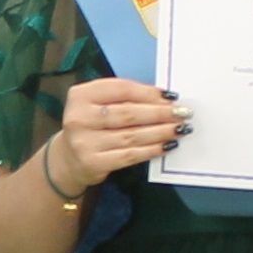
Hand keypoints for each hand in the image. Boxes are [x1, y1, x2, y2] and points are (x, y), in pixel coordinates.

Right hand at [53, 78, 188, 191]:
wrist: (69, 159)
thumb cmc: (91, 126)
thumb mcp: (98, 105)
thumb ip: (123, 99)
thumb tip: (164, 99)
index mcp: (80, 96)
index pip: (120, 89)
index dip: (148, 92)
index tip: (171, 96)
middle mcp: (79, 117)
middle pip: (128, 113)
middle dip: (160, 113)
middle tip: (183, 113)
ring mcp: (85, 142)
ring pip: (132, 135)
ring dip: (160, 132)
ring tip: (179, 129)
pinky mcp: (94, 162)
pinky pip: (130, 155)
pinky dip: (151, 150)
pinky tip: (166, 146)